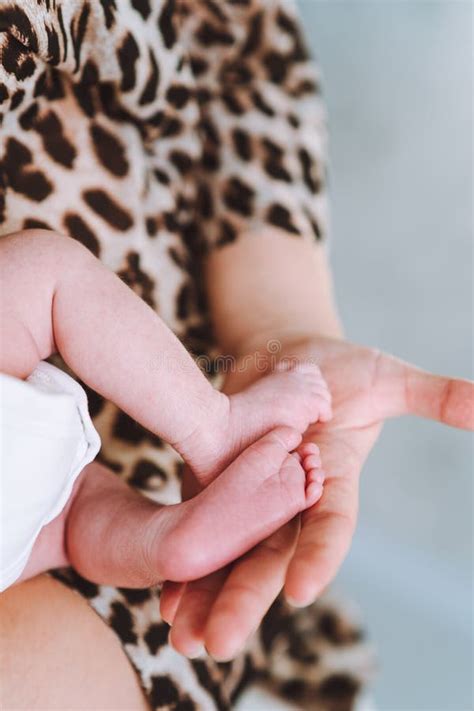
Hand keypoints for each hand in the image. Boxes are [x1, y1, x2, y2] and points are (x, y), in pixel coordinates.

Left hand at [161, 336, 472, 658]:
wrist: (286, 358)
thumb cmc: (341, 370)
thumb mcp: (388, 379)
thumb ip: (433, 396)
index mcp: (332, 478)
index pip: (330, 522)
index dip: (319, 553)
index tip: (302, 590)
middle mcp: (290, 498)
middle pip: (269, 554)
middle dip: (245, 596)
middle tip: (217, 645)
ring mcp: (249, 495)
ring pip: (229, 552)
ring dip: (203, 594)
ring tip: (177, 637)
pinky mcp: (214, 483)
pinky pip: (197, 526)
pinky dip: (179, 560)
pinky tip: (161, 598)